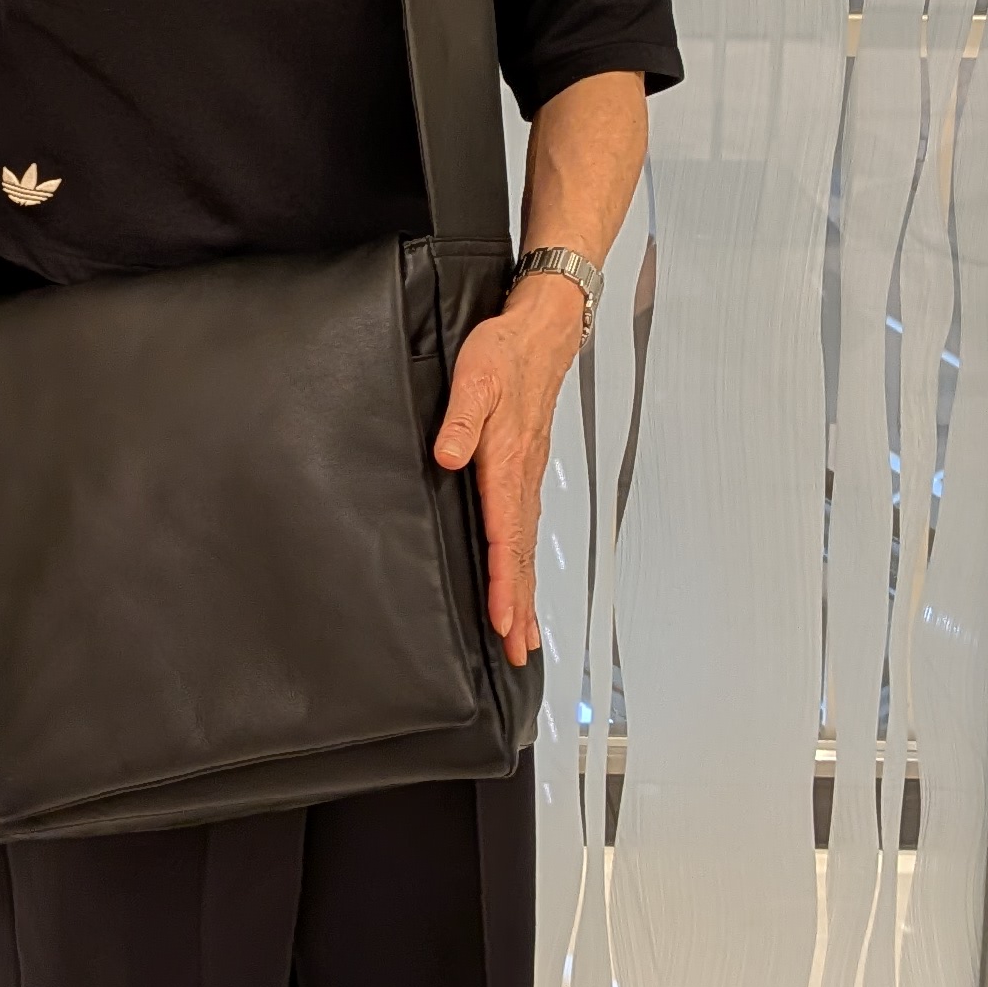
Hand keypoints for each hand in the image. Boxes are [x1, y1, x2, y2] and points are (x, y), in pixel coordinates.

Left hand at [433, 275, 587, 665]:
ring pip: (527, 547)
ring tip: (524, 640)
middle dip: (520, 606)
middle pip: (522, 554)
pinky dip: (527, 566)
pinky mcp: (526, 475)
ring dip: (526, 594)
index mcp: (507, 461)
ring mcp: (528, 479)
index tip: (502, 618)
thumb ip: (460, 418)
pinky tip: (524, 585)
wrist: (541, 332)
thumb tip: (447, 455)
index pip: (505, 534)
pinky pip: (526, 531)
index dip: (503, 581)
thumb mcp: (474, 377)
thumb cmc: (504, 353)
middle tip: (517, 653)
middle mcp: (522, 478)